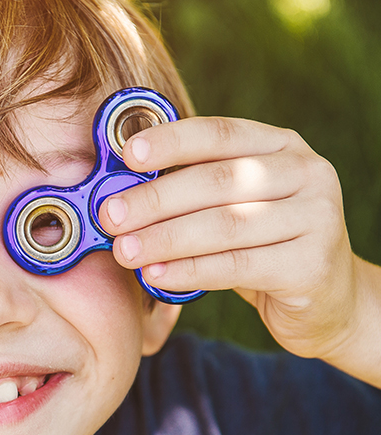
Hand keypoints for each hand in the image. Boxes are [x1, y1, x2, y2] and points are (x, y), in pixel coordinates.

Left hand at [98, 116, 358, 361]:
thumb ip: (192, 190)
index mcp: (281, 146)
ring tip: (124, 251)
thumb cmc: (261, 247)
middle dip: (156, 199)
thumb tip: (118, 190)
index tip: (127, 155)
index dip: (172, 142)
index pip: (220, 133)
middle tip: (110, 215)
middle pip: (218, 181)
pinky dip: (189, 271)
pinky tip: (155, 276)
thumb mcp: (234, 207)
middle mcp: (306, 173)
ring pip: (225, 225)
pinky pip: (236, 266)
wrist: (325, 300)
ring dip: (165, 238)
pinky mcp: (311, 265)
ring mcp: (316, 217)